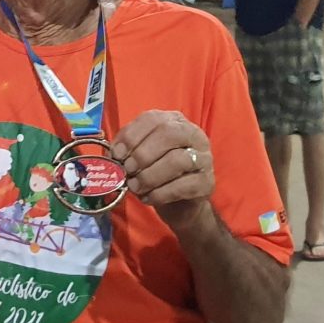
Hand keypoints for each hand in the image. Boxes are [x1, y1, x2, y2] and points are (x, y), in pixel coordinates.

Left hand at [112, 109, 213, 233]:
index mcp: (174, 121)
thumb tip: (115, 154)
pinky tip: (148, 198)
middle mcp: (193, 134)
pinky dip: (161, 193)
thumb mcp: (139, 154)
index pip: (152, 119)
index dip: (132, 135)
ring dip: (150, 176)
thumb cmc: (155, 172)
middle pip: (168, 135)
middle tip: (127, 170)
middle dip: (142, 153)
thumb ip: (128, 149)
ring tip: (134, 186)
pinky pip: (184, 186)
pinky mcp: (208, 183)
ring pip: (177, 161)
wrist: (180, 203)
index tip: (117, 153)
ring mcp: (204, 158)